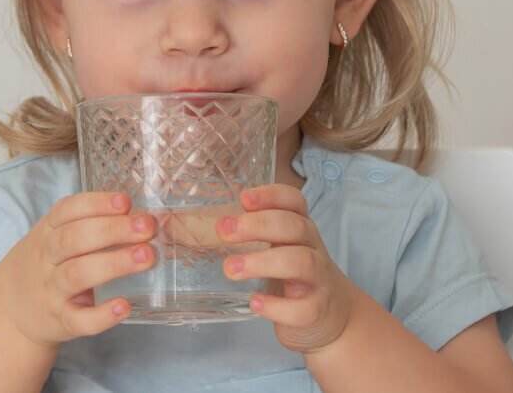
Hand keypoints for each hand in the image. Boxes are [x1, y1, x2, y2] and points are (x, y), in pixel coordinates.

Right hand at [0, 191, 156, 348]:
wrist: (11, 307)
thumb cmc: (48, 263)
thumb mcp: (55, 235)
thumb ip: (90, 223)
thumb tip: (141, 215)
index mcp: (49, 230)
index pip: (68, 210)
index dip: (97, 204)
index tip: (125, 201)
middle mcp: (48, 257)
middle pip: (75, 239)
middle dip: (113, 230)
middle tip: (147, 227)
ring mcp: (53, 290)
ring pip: (78, 275)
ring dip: (114, 264)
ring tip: (146, 257)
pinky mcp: (61, 321)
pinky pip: (79, 320)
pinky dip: (102, 316)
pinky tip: (124, 306)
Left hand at [215, 184, 353, 354]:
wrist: (333, 317)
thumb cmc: (293, 275)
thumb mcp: (277, 247)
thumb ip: (245, 233)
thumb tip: (179, 224)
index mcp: (300, 227)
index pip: (293, 200)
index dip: (271, 195)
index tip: (244, 197)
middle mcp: (312, 248)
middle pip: (294, 226)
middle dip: (258, 225)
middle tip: (224, 231)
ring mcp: (318, 280)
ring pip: (300, 262)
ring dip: (262, 262)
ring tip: (231, 269)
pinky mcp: (316, 311)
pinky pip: (302, 308)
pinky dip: (276, 306)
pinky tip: (254, 303)